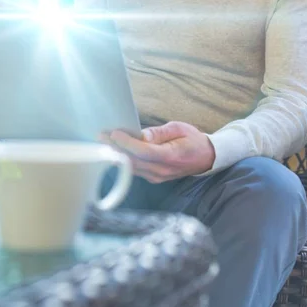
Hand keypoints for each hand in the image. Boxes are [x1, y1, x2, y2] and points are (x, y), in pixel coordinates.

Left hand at [100, 121, 215, 182]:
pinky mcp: (153, 178)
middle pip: (133, 161)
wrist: (206, 158)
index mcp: (171, 156)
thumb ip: (158, 133)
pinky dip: (123, 160)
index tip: (114, 133)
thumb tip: (140, 135)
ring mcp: (157, 176)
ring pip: (131, 167)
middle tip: (100, 136)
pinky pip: (135, 170)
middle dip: (115, 148)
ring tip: (102, 142)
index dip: (127, 143)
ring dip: (116, 155)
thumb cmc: (193, 140)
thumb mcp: (178, 128)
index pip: (144, 152)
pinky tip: (114, 150)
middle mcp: (162, 170)